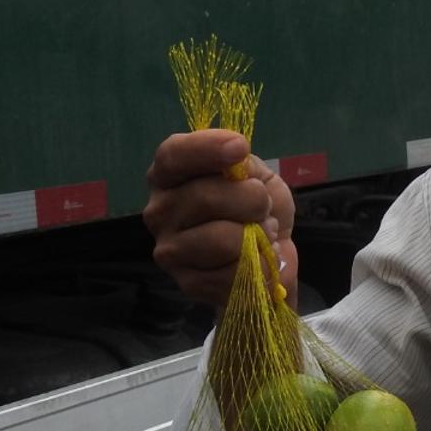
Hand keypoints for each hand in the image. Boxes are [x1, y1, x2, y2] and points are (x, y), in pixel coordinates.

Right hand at [144, 129, 297, 306]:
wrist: (270, 254)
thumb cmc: (256, 206)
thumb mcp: (256, 175)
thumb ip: (243, 166)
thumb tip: (238, 163)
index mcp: (169, 176)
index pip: (172, 156)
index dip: (205, 149)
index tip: (240, 147)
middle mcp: (159, 211)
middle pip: (204, 197)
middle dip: (252, 199)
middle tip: (264, 206)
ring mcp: (170, 250)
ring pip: (220, 239)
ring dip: (256, 236)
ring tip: (262, 234)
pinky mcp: (188, 283)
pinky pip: (233, 273)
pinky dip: (259, 265)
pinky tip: (257, 258)